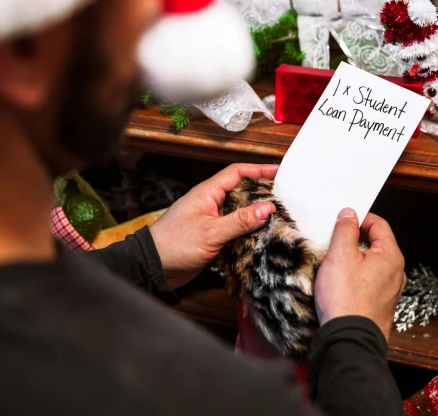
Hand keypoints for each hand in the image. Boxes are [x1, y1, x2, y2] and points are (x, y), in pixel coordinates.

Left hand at [149, 164, 277, 288]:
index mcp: (207, 193)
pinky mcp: (213, 237)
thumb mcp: (211, 232)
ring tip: (278, 217)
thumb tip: (266, 208)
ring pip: (240, 211)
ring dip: (256, 214)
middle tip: (284, 197)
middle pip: (241, 191)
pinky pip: (235, 229)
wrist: (154, 267)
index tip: (279, 172)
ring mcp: (212, 220)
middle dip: (261, 192)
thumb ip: (240, 221)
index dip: (258, 170)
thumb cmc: (174, 244)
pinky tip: (261, 236)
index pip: (237, 173)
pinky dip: (248, 231)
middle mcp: (210, 203)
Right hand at [314, 209, 406, 339]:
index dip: (360, 218)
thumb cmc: (346, 299)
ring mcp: (390, 291)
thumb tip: (349, 215)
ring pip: (371, 264)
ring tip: (333, 264)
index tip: (343, 220)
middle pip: (376, 244)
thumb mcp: (340, 255)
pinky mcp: (380, 305)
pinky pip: (368, 282)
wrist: (349, 340)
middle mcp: (396, 273)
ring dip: (353, 259)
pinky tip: (339, 283)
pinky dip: (355, 277)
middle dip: (354, 240)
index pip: (380, 224)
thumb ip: (346, 230)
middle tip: (334, 241)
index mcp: (391, 256)